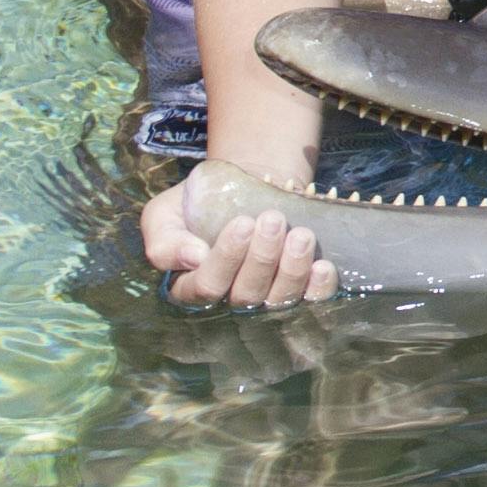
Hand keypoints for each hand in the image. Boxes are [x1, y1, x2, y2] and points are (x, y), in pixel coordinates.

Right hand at [149, 163, 333, 308]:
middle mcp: (228, 299)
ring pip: (279, 299)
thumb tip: (193, 258)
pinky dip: (319, 288)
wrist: (244, 185)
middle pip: (246, 295)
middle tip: (272, 221)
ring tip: (301, 235)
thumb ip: (165, 241)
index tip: (242, 223)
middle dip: (262, 258)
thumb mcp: (165, 214)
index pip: (206, 287)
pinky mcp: (299, 291)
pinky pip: (311, 301)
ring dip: (292, 269)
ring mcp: (266, 298)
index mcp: (190, 286)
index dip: (225, 259)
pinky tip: (322, 266)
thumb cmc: (200, 202)